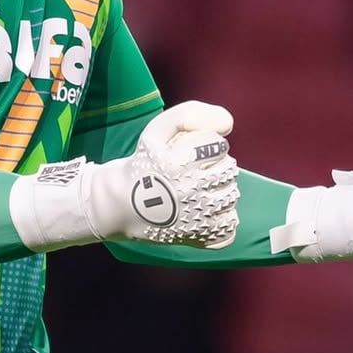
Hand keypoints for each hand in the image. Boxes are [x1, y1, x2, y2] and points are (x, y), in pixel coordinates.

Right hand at [91, 101, 239, 247]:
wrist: (121, 205)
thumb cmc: (144, 163)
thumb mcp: (157, 130)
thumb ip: (189, 115)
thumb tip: (229, 123)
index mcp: (177, 164)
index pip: (218, 147)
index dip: (212, 146)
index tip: (199, 152)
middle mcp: (188, 191)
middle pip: (228, 171)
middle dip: (220, 166)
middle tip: (202, 171)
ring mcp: (194, 217)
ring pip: (231, 197)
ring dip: (223, 190)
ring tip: (204, 190)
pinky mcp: (197, 238)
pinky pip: (228, 227)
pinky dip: (224, 219)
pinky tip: (208, 213)